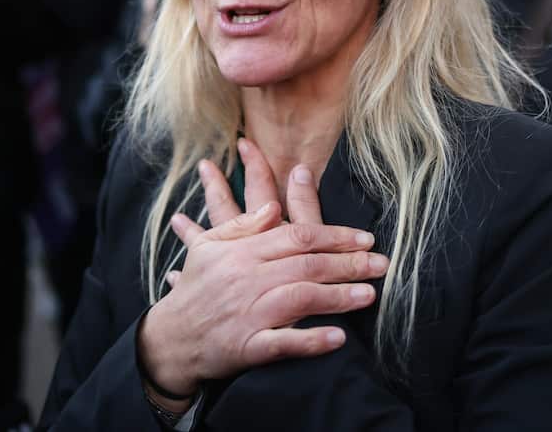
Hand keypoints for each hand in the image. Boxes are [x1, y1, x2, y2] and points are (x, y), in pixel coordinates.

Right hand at [138, 141, 386, 397]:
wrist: (170, 338)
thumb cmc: (195, 288)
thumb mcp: (210, 247)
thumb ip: (244, 225)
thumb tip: (274, 206)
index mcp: (242, 251)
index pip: (297, 235)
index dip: (335, 235)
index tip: (365, 238)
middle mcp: (247, 278)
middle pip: (307, 264)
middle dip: (349, 263)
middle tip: (381, 264)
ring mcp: (248, 313)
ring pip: (300, 298)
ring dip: (338, 296)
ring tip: (369, 295)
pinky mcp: (247, 346)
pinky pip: (284, 343)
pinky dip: (312, 341)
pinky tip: (338, 338)